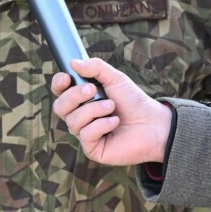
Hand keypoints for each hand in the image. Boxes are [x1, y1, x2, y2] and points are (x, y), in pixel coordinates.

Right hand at [52, 57, 171, 165]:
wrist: (152, 123)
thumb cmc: (133, 101)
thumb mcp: (115, 79)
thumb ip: (95, 68)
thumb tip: (73, 62)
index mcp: (82, 99)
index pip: (60, 91)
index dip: (58, 84)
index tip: (67, 78)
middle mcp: (80, 116)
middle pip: (60, 107)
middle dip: (74, 96)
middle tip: (93, 90)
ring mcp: (85, 133)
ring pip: (73, 121)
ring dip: (93, 110)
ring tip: (112, 107)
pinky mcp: (92, 149)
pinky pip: (85, 135)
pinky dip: (101, 125)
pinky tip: (115, 122)